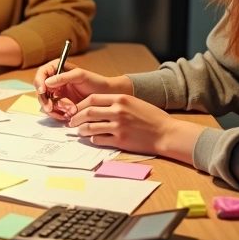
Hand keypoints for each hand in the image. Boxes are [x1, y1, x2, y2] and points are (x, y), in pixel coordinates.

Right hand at [33, 60, 131, 119]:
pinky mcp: (61, 105)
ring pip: (46, 103)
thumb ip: (64, 77)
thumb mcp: (80, 75)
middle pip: (40, 90)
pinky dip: (59, 114)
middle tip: (51, 108)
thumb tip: (47, 82)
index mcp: (57, 69)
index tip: (43, 91)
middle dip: (46, 100)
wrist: (106, 95)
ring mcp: (57, 94)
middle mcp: (55, 81)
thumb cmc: (95, 82)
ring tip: (70, 111)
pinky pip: (53, 111)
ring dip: (55, 109)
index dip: (39, 82)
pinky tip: (68, 115)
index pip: (41, 74)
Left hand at [67, 94, 196, 155]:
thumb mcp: (135, 102)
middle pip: (88, 112)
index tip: (76, 110)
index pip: (92, 99)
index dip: (80, 105)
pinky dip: (93, 139)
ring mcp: (118, 126)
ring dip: (81, 130)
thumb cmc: (152, 117)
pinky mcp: (120, 140)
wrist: (166, 133)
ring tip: (80, 131)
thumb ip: (117, 103)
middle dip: (76, 117)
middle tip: (72, 122)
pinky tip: (93, 138)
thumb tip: (98, 106)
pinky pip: (99, 139)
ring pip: (90, 127)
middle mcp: (118, 111)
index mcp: (121, 99)